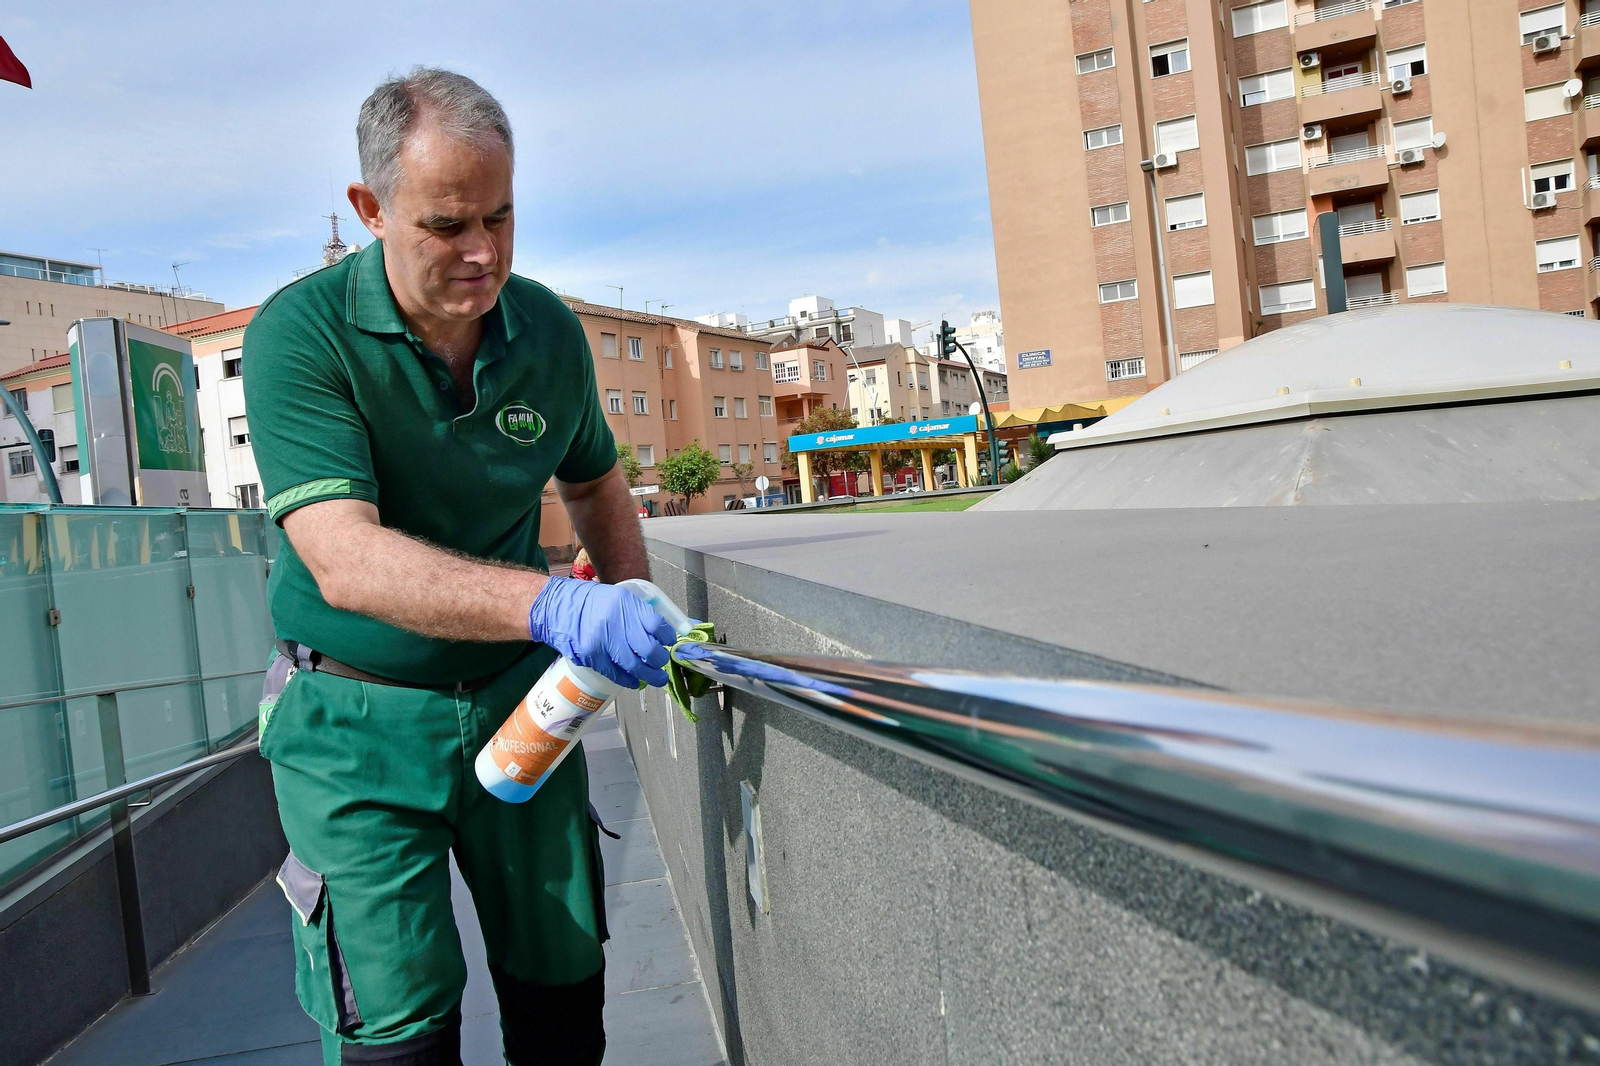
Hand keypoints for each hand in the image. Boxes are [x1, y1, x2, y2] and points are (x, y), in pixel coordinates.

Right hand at [528, 577, 676, 687]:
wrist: (556, 608)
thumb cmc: (590, 602)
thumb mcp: (618, 598)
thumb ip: (638, 614)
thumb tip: (660, 633)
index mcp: (626, 604)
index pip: (657, 625)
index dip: (667, 636)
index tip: (670, 642)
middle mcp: (616, 622)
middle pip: (649, 649)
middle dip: (660, 660)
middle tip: (663, 663)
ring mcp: (603, 641)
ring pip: (634, 666)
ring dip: (649, 675)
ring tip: (658, 679)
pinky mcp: (592, 656)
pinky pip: (616, 673)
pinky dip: (629, 680)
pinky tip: (636, 681)